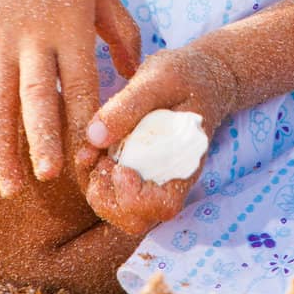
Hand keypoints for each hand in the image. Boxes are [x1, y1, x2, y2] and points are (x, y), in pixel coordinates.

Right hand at [0, 0, 141, 201]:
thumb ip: (123, 30)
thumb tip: (135, 74)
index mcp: (70, 25)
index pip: (81, 82)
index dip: (86, 121)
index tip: (93, 158)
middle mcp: (33, 37)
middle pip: (38, 95)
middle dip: (43, 138)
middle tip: (50, 177)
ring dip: (2, 146)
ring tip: (11, 188)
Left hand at [73, 42, 239, 235]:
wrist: (201, 75)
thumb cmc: (184, 75)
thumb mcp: (158, 78)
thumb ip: (128, 105)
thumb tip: (93, 137)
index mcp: (185, 163)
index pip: (164, 206)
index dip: (135, 198)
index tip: (120, 168)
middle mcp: (168, 180)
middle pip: (135, 219)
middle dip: (106, 196)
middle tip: (97, 159)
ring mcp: (152, 179)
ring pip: (119, 210)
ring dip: (97, 186)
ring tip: (92, 151)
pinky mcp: (137, 170)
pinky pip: (113, 191)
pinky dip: (96, 175)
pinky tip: (92, 147)